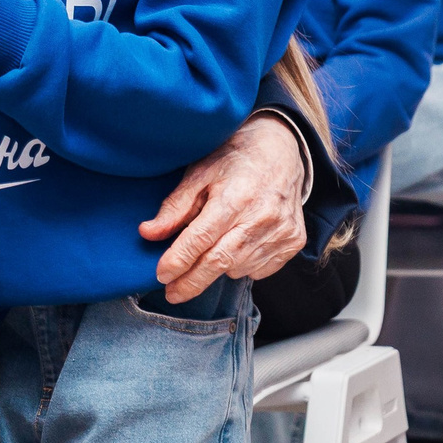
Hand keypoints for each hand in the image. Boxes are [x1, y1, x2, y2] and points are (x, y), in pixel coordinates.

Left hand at [139, 114, 308, 303]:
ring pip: (238, 268)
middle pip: (220, 262)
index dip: (178, 261)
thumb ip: (174, 207)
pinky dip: (242, 265)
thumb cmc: (233, 160)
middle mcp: (262, 217)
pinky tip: (236, 245)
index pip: (201, 239)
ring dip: (217, 268)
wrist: (280, 150)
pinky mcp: (294, 241)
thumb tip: (148, 233)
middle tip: (171, 292)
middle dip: (191, 282)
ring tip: (210, 248)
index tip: (161, 275)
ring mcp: (282, 231)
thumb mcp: (198, 174)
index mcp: (236, 197)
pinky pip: (260, 270)